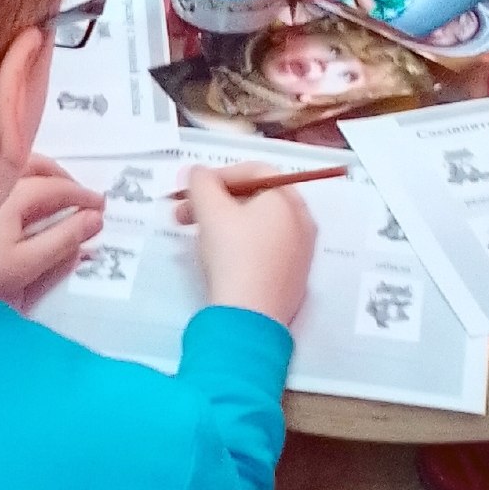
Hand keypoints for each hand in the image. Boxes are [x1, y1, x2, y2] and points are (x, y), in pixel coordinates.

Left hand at [0, 157, 105, 306]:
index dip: (82, 196)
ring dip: (40, 172)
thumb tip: (95, 220)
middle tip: (80, 196)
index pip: (57, 186)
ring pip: (15, 164)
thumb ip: (64, 239)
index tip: (100, 206)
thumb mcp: (27, 264)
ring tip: (53, 191)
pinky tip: (16, 195)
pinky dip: (18, 176)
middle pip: (37, 164)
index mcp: (15, 194)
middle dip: (63, 178)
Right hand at [182, 164, 315, 326]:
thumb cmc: (234, 256)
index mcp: (289, 200)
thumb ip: (201, 182)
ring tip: (197, 237)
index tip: (194, 189)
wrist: (249, 318)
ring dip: (224, 223)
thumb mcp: (210, 211)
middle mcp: (302, 223)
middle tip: (186, 214)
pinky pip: (265, 250)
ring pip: (259, 225)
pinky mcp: (292, 279)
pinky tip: (220, 261)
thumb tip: (198, 173)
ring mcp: (300, 253)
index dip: (219, 175)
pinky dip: (241, 246)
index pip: (256, 171)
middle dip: (216, 202)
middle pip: (257, 198)